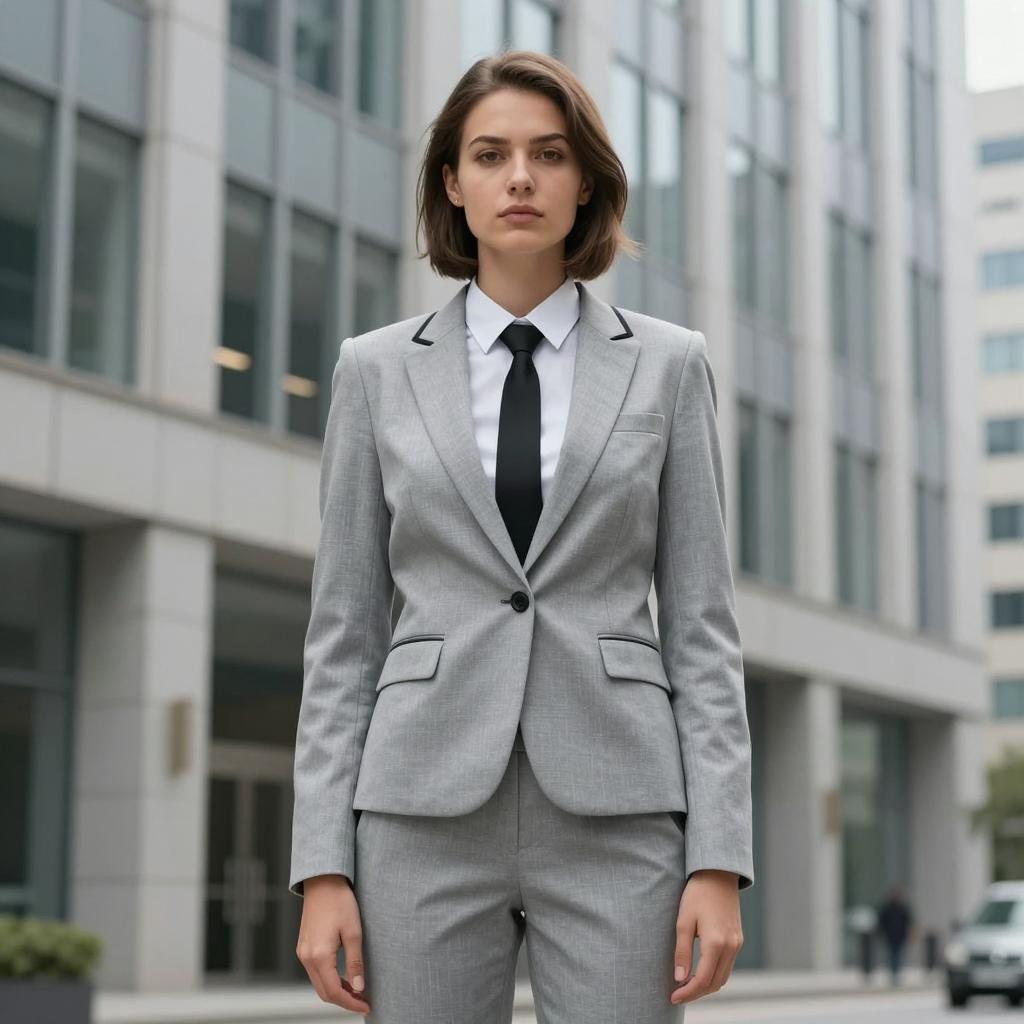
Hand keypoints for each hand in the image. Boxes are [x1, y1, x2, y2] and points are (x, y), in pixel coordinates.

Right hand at [296, 875, 370, 1014]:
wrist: (323, 881)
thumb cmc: (339, 902)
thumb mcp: (353, 931)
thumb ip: (355, 962)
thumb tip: (358, 987)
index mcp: (319, 956)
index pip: (334, 992)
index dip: (351, 1003)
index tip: (367, 1005)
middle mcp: (306, 958)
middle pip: (324, 992)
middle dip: (344, 1000)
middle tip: (364, 1000)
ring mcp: (303, 953)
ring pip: (318, 983)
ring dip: (336, 991)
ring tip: (357, 991)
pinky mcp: (303, 947)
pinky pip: (315, 972)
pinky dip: (329, 980)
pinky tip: (343, 977)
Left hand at [670, 869, 742, 1004]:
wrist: (718, 874)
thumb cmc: (697, 894)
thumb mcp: (683, 921)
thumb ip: (682, 952)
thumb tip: (679, 978)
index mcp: (716, 943)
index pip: (703, 980)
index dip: (688, 993)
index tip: (673, 997)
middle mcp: (731, 947)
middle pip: (715, 983)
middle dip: (697, 993)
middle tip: (678, 994)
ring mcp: (737, 943)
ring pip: (723, 977)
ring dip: (706, 985)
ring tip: (687, 985)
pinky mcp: (738, 939)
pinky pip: (728, 966)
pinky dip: (715, 974)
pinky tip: (700, 971)